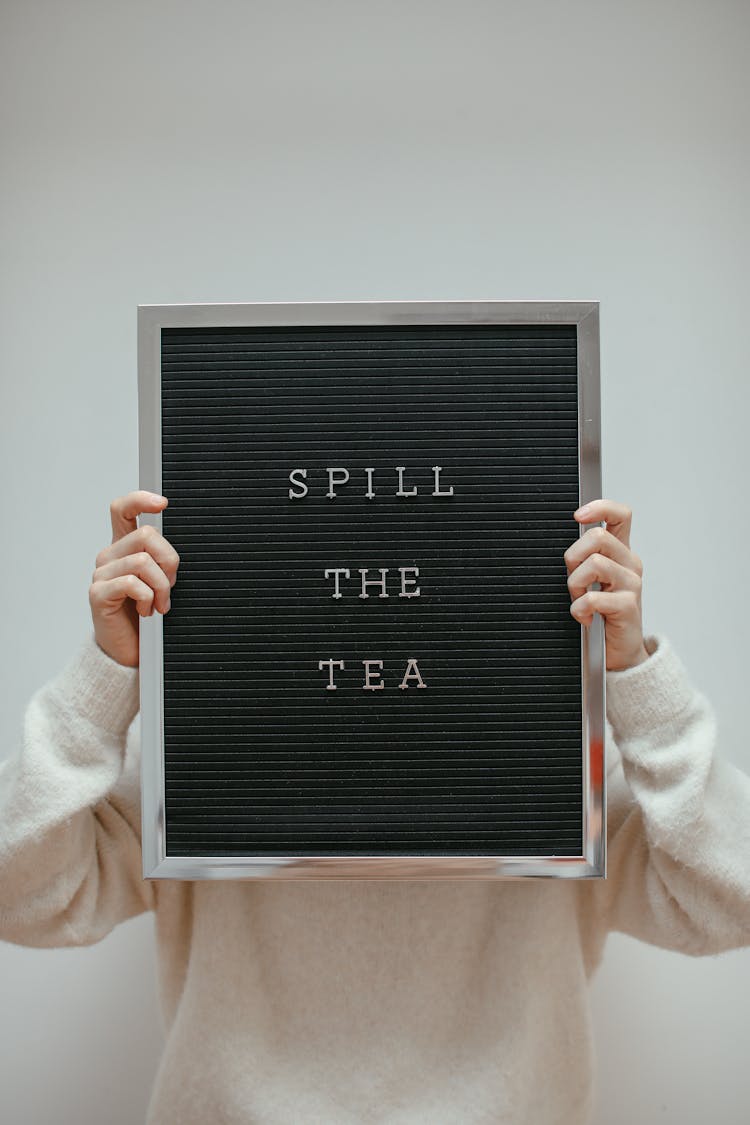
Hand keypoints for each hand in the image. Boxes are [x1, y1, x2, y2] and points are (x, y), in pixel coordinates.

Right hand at [88, 491, 179, 667]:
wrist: (128, 652)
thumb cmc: (145, 617)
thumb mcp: (159, 583)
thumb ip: (161, 561)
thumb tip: (174, 551)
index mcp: (123, 548)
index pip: (122, 510)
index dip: (140, 500)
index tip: (163, 503)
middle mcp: (109, 556)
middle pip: (147, 535)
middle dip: (170, 562)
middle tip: (170, 587)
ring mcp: (101, 574)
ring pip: (144, 561)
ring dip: (161, 587)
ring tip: (160, 605)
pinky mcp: (98, 594)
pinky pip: (133, 583)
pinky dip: (147, 598)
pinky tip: (145, 611)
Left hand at [564, 498, 648, 672]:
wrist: (616, 654)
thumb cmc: (599, 614)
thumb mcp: (590, 580)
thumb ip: (583, 558)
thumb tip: (565, 539)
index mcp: (620, 553)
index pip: (620, 515)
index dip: (600, 508)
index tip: (578, 516)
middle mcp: (630, 564)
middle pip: (598, 536)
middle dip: (574, 557)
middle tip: (574, 582)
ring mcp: (632, 584)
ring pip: (594, 564)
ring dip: (576, 586)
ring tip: (580, 603)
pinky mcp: (628, 606)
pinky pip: (593, 597)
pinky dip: (580, 609)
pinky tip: (585, 618)